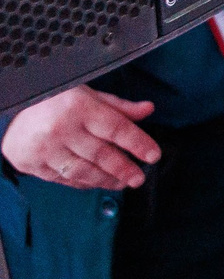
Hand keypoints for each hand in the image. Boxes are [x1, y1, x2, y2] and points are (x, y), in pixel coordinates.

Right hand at [2, 87, 157, 189]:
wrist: (11, 111)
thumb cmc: (56, 101)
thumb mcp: (89, 95)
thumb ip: (119, 107)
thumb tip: (149, 110)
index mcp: (79, 107)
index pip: (116, 128)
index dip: (138, 143)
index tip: (154, 155)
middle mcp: (62, 129)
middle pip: (101, 154)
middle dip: (124, 168)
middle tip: (139, 178)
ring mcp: (46, 149)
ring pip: (83, 171)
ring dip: (106, 180)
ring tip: (122, 183)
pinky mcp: (33, 165)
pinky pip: (64, 179)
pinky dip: (84, 183)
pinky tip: (97, 183)